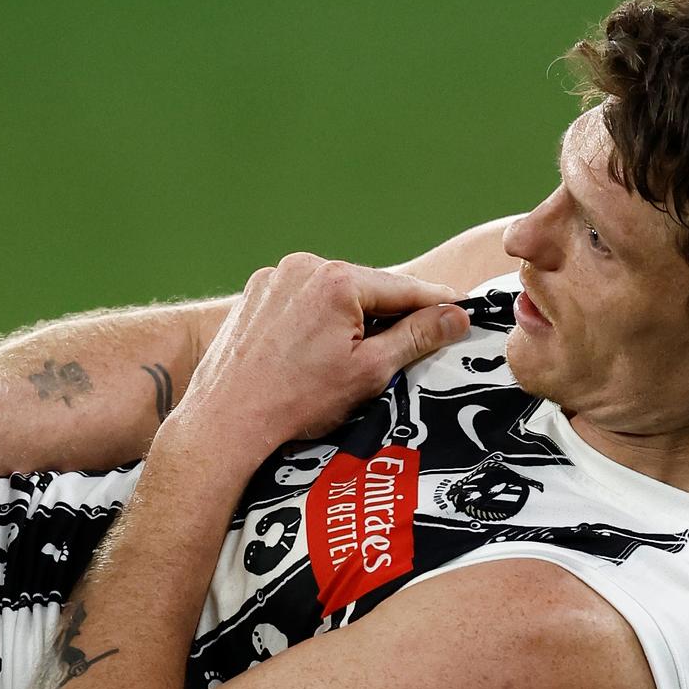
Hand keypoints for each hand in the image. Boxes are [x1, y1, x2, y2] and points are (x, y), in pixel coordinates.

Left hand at [169, 253, 469, 464]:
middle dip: (390, 314)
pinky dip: (317, 319)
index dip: (437, 303)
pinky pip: (301, 300)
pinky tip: (316, 353)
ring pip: (333, 293)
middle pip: (367, 288)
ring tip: (358, 356)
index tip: (463, 309)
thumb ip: (417, 337)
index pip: (404, 288)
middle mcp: (303, 267)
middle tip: (415, 342)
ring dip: (352, 316)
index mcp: (337, 281)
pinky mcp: (254, 295)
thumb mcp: (370, 371)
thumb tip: (455, 315)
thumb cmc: (295, 401)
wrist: (226, 420)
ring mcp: (274, 278)